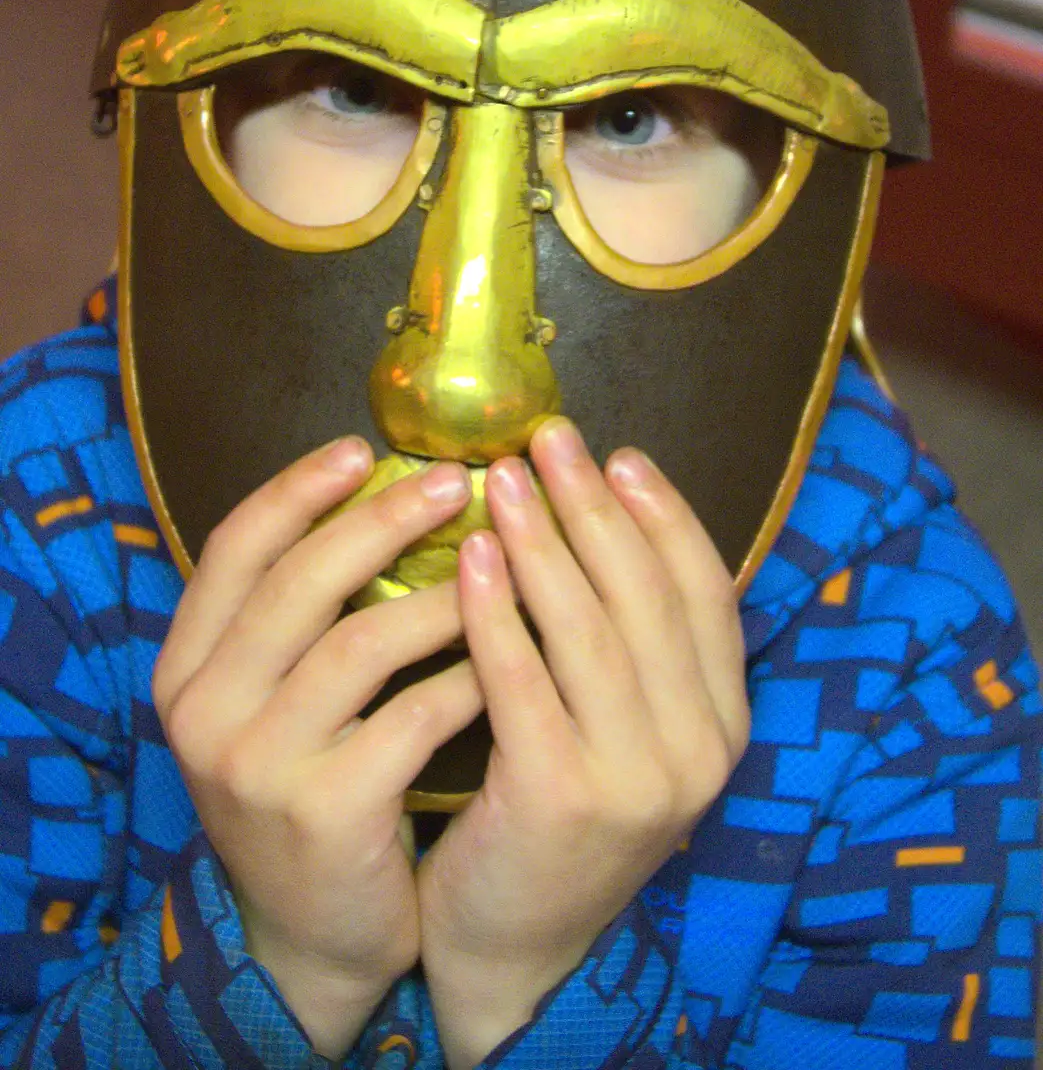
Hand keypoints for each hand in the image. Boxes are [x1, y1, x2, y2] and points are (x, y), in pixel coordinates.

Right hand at [152, 440, 481, 1059]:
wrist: (310, 935)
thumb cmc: (312, 788)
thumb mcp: (274, 701)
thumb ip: (303, 618)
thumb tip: (389, 497)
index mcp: (188, 667)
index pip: (234, 549)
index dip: (298, 490)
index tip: (364, 449)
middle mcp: (205, 711)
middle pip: (299, 581)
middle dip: (383, 520)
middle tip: (457, 482)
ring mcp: (257, 765)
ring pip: (361, 643)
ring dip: (441, 598)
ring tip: (500, 567)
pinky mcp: (323, 812)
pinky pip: (411, 718)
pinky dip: (466, 680)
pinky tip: (503, 661)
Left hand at [418, 420, 749, 1069]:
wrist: (516, 948)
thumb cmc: (558, 810)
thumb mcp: (624, 730)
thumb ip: (630, 645)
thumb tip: (598, 512)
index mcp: (723, 723)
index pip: (709, 594)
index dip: (666, 515)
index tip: (621, 453)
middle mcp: (698, 749)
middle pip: (649, 597)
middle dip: (598, 508)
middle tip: (552, 438)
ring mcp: (638, 778)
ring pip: (590, 629)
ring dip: (544, 541)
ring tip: (504, 478)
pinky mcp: (563, 798)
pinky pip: (523, 679)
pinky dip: (496, 609)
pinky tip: (469, 556)